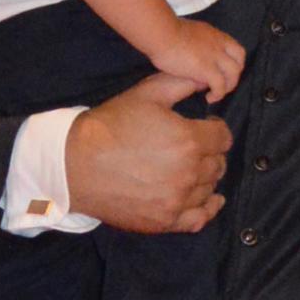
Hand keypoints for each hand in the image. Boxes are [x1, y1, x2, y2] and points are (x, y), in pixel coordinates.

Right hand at [63, 79, 227, 234]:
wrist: (76, 166)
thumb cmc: (109, 126)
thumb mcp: (145, 94)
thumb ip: (181, 83)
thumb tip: (205, 79)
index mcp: (189, 140)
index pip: (223, 137)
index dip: (215, 130)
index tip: (206, 128)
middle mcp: (189, 173)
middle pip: (218, 164)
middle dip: (210, 153)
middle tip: (194, 148)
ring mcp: (177, 200)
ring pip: (210, 189)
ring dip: (205, 177)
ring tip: (190, 168)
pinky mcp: (165, 221)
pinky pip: (200, 218)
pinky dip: (208, 208)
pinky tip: (210, 199)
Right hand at [154, 17, 244, 102]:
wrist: (160, 33)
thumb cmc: (165, 31)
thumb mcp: (188, 32)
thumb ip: (197, 42)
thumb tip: (195, 53)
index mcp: (214, 35)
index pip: (236, 50)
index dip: (233, 63)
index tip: (222, 71)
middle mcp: (219, 45)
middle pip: (239, 62)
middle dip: (233, 76)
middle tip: (221, 85)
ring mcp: (215, 57)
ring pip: (233, 75)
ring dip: (227, 87)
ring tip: (215, 95)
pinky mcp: (207, 69)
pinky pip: (220, 86)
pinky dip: (218, 94)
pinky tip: (209, 98)